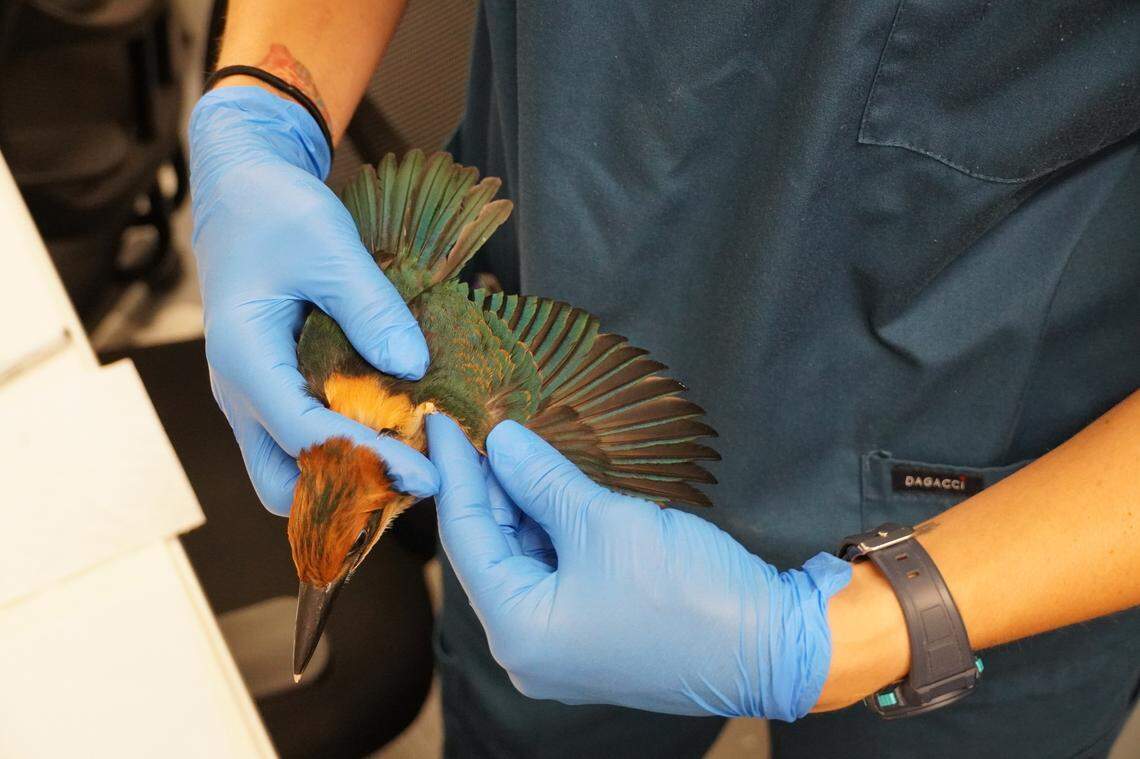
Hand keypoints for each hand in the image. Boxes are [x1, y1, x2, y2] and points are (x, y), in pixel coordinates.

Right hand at [189, 86, 436, 513]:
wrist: (241, 191)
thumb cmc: (278, 211)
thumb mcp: (328, 245)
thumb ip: (369, 307)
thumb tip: (413, 368)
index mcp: (246, 359)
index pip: (306, 435)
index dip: (368, 462)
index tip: (428, 475)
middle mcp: (241, 392)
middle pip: (282, 484)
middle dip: (346, 496)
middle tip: (418, 476)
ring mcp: (252, 396)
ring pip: (289, 472)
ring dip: (344, 481)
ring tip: (413, 461)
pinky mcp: (272, 390)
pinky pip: (301, 444)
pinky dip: (342, 454)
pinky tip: (393, 435)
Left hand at [427, 415, 851, 719]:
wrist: (774, 644)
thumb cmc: (687, 593)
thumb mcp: (606, 523)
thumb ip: (543, 480)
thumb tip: (502, 441)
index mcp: (519, 632)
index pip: (466, 540)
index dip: (455, 474)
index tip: (443, 422)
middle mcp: (529, 650)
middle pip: (492, 552)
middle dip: (488, 487)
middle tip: (480, 425)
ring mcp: (562, 647)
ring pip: (524, 561)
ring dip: (522, 505)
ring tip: (514, 445)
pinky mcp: (594, 635)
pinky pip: (556, 574)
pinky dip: (551, 529)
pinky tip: (550, 485)